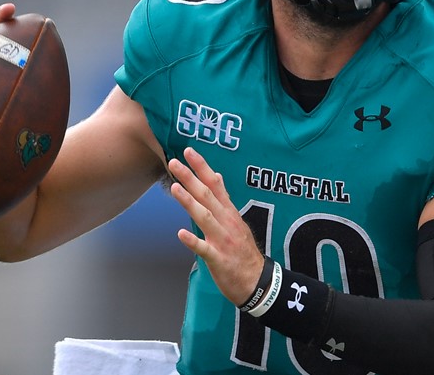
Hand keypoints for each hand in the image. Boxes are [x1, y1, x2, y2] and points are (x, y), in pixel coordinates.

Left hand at [169, 147, 264, 306]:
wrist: (258, 282)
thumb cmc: (243, 251)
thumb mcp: (236, 221)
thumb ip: (224, 200)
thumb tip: (216, 176)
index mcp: (229, 213)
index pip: (215, 184)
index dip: (202, 167)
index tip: (189, 151)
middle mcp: (227, 222)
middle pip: (207, 196)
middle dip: (191, 178)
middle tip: (175, 162)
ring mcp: (223, 240)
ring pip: (205, 218)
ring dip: (190, 203)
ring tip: (175, 188)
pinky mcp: (219, 259)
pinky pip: (205, 249)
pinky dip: (193, 241)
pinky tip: (181, 234)